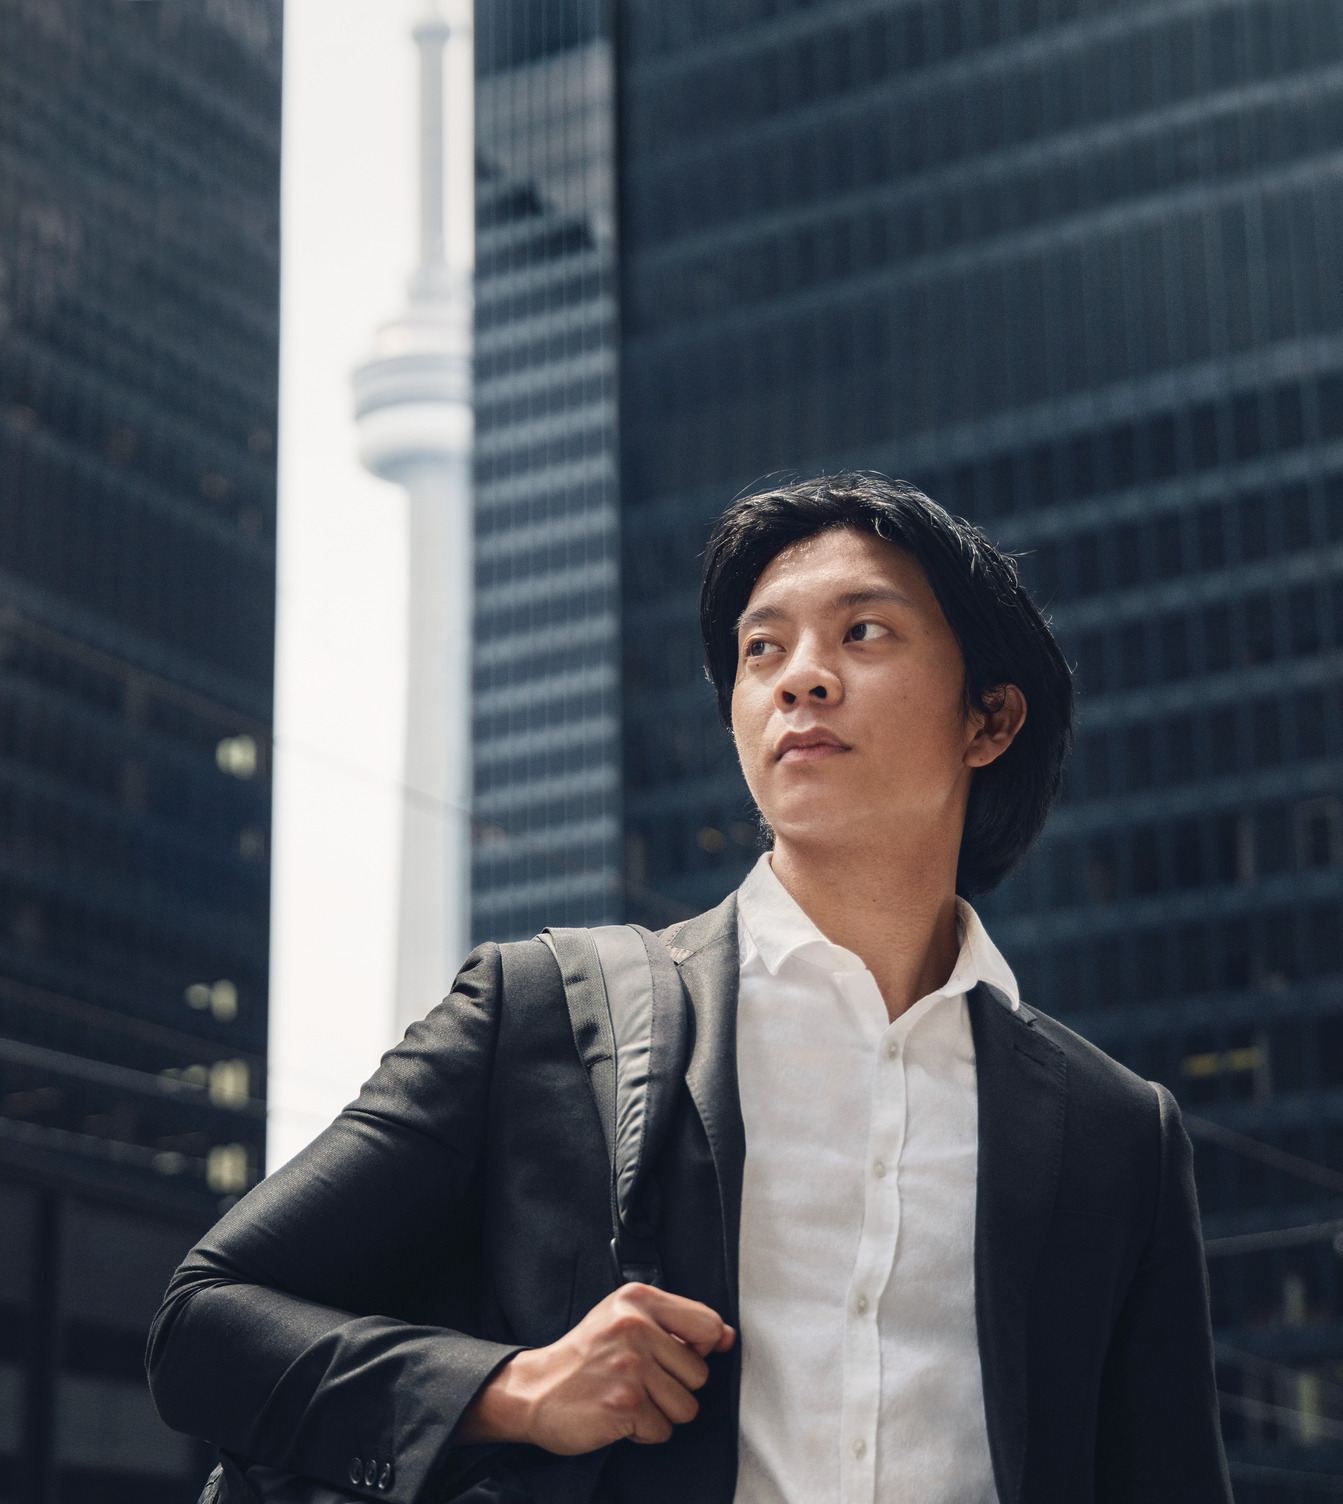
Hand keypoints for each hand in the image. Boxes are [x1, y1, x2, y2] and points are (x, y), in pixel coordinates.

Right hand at [455, 1283, 735, 1454]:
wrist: (535, 1390)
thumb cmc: (585, 1355)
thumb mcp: (625, 1319)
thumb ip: (678, 1323)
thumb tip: (728, 1337)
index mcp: (639, 1299)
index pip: (708, 1325)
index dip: (701, 1349)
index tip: (679, 1355)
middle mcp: (636, 1328)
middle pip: (700, 1374)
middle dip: (675, 1386)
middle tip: (639, 1380)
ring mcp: (630, 1367)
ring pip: (687, 1406)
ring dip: (661, 1411)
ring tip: (630, 1396)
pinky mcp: (624, 1405)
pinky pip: (663, 1429)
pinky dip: (643, 1431)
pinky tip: (618, 1414)